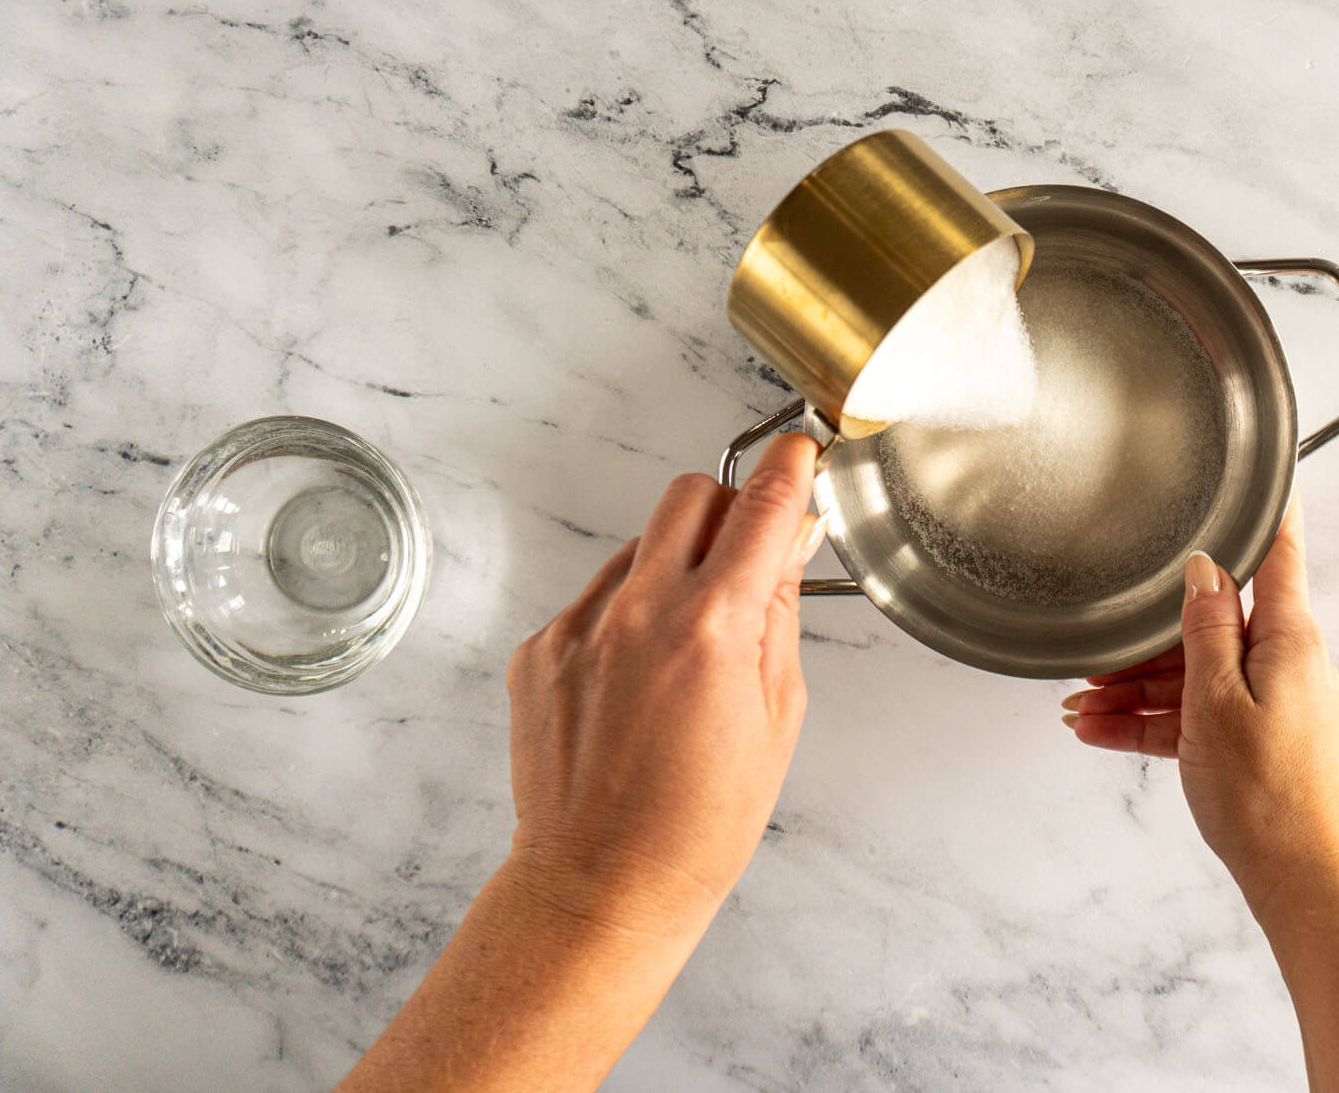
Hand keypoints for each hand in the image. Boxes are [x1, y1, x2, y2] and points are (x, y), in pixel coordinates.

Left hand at [504, 434, 822, 934]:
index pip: (761, 504)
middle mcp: (637, 612)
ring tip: (688, 651)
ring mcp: (578, 627)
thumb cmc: (698, 824)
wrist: (600, 886)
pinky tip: (640, 681)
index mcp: (711, 627)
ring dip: (675, 567)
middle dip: (728, 509)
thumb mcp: (777, 714)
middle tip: (748, 558)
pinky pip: (597, 596)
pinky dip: (628, 615)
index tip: (799, 452)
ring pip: (640, 545)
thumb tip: (788, 542)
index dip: (789, 466)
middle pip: (690, 494)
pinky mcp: (539, 648)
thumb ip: (778, 614)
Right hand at [1062, 496, 1338, 900]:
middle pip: (1212, 620)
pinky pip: (1192, 714)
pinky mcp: (1252, 739)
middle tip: (1096, 648)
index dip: (1269, 506)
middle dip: (1149, 634)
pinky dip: (1149, 720)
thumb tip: (1202, 568)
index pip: (1279, 551)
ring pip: (1192, 671)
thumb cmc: (1267, 796)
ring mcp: (1269, 701)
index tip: (1263, 468)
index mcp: (1288, 638)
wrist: (1299, 880)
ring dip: (1136, 685)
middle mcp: (1285, 661)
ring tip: (1080, 705)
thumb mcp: (1216, 700)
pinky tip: (1100, 730)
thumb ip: (1207, 628)